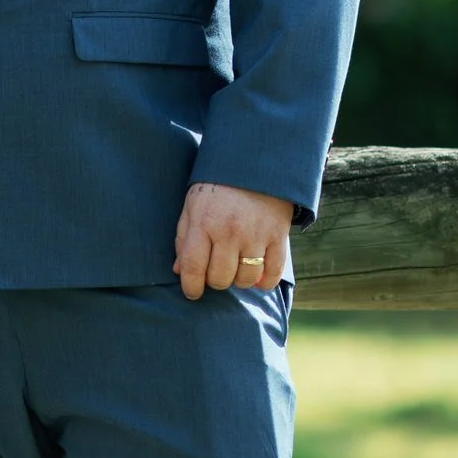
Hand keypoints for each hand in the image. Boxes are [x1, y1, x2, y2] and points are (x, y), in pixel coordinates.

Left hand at [172, 182, 291, 300]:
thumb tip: (179, 271)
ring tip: (236, 267)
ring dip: (239, 280)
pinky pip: (273, 274)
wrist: (255, 164)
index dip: (191, 287)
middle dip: (215, 280)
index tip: (192, 292)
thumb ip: (184, 239)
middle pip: (220, 278)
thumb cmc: (217, 188)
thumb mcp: (193, 206)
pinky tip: (257, 276)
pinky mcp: (278, 236)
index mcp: (204, 223)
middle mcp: (229, 231)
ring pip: (246, 279)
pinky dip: (265, 282)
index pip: (194, 267)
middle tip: (216, 270)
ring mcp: (256, 235)